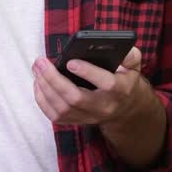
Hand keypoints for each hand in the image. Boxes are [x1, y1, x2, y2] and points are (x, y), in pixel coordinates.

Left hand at [31, 47, 148, 125]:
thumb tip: (121, 49)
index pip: (107, 83)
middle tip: (41, 62)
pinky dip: (43, 100)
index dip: (89, 73)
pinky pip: (55, 116)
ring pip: (62, 108)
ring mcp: (90, 117)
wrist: (125, 109)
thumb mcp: (134, 66)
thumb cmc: (125, 80)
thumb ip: (131, 55)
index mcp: (121, 90)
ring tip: (37, 69)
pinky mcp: (77, 122)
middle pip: (76, 99)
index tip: (71, 62)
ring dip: (45, 88)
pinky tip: (39, 83)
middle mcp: (105, 107)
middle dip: (54, 80)